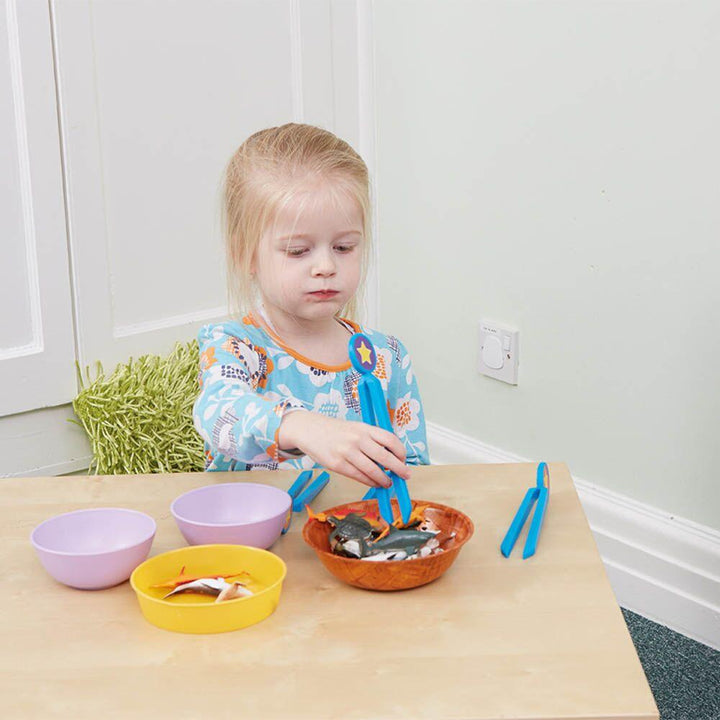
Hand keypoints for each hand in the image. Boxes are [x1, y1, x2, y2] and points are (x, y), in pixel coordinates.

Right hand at [277, 411, 409, 487]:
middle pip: (385, 457)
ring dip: (384, 479)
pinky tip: (375, 483)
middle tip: (405, 475)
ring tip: (388, 483)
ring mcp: (347, 452)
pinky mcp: (337, 464)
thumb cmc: (336, 430)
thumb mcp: (356, 428)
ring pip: (373, 470)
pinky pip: (359, 476)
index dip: (400, 452)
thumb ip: (372, 439)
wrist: (309, 430)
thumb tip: (390, 458)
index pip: (390, 440)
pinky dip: (370, 482)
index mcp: (365, 428)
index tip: (403, 459)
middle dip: (399, 469)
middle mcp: (357, 439)